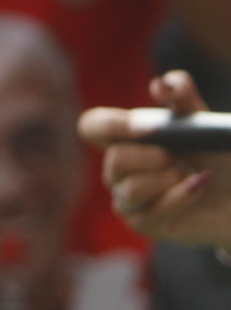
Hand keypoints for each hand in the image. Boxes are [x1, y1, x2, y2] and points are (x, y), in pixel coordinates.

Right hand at [78, 71, 230, 245]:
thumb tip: (159, 85)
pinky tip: (198, 187)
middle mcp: (118, 169)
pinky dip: (181, 196)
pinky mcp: (143, 224)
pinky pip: (151, 211)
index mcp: (124, 138)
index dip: (111, 125)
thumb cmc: (217, 155)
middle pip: (115, 160)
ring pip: (132, 189)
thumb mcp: (201, 119)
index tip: (151, 129)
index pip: (91, 126)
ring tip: (190, 175)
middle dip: (156, 158)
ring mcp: (127, 198)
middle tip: (181, 158)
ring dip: (170, 179)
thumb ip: (181, 95)